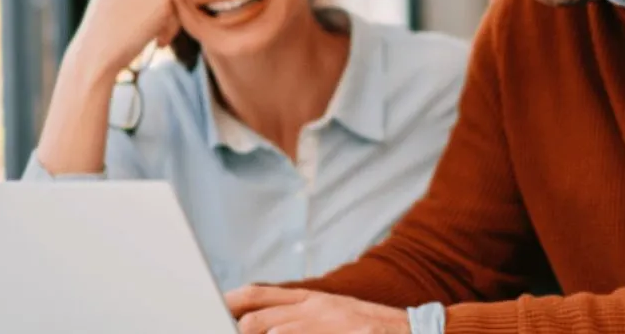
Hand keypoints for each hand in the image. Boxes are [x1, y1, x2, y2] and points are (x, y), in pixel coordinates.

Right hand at [69, 0, 179, 77]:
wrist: (97, 52)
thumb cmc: (100, 31)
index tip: (138, 11)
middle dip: (157, 0)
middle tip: (148, 24)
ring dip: (166, 15)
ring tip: (153, 36)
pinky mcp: (164, 0)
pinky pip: (176, 13)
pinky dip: (171, 30)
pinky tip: (158, 42)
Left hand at [226, 285, 409, 333]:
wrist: (413, 331)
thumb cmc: (368, 327)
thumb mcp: (333, 313)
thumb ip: (300, 315)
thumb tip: (265, 323)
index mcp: (311, 300)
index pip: (258, 295)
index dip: (231, 302)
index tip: (212, 308)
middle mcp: (315, 309)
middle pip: (258, 318)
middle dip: (238, 330)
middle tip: (224, 330)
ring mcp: (327, 324)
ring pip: (275, 331)